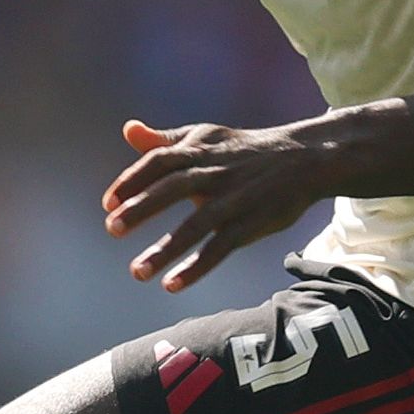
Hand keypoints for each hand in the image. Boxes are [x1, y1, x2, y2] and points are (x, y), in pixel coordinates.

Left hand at [102, 119, 337, 292]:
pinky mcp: (252, 223)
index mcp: (199, 149)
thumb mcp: (206, 137)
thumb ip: (164, 141)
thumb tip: (128, 129)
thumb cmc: (245, 150)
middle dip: (142, 208)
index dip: (132, 180)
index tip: (108, 202)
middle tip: (112, 229)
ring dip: (166, 249)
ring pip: (196, 224)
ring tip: (137, 272)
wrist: (305, 157)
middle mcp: (215, 172)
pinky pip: (222, 247)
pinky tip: (172, 284)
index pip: (158, 161)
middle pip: (173, 188)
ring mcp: (234, 199)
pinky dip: (197, 266)